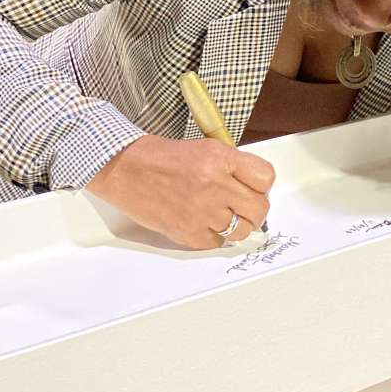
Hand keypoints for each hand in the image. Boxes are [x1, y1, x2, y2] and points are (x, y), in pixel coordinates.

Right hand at [88, 134, 273, 248]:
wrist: (124, 168)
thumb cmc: (159, 157)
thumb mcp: (203, 148)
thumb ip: (231, 166)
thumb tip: (253, 188)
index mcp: (220, 158)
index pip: (266, 178)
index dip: (261, 185)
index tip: (254, 188)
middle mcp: (214, 185)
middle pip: (259, 209)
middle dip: (254, 209)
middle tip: (243, 206)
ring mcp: (202, 211)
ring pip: (241, 231)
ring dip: (236, 226)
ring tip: (221, 216)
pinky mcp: (188, 232)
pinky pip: (216, 243)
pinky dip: (212, 236)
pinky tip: (201, 222)